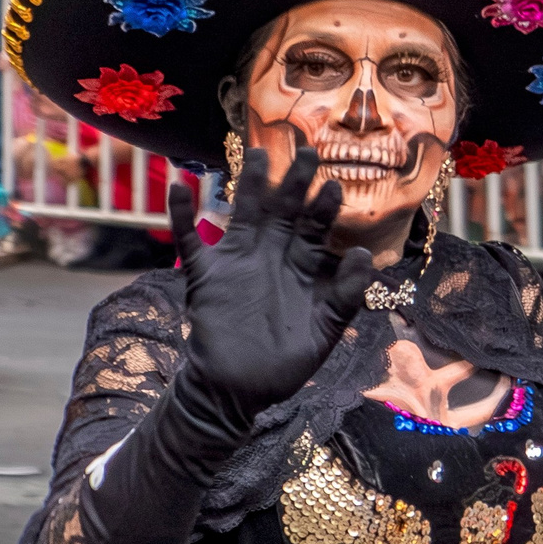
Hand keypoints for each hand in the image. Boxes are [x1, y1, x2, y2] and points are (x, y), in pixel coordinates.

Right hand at [161, 145, 373, 425]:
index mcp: (299, 270)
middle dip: (293, 181)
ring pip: (243, 214)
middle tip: (306, 150)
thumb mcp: (324, 333)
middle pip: (283, 211)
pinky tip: (178, 187)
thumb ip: (345, 296)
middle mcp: (268, 258)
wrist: (236, 393)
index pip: (313, 229)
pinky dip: (181, 215)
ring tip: (255, 153)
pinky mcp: (205, 277)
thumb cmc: (281, 367)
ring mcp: (235, 263)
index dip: (323, 207)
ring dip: (249, 184)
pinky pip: (190, 241)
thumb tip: (363, 255)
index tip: (333, 184)